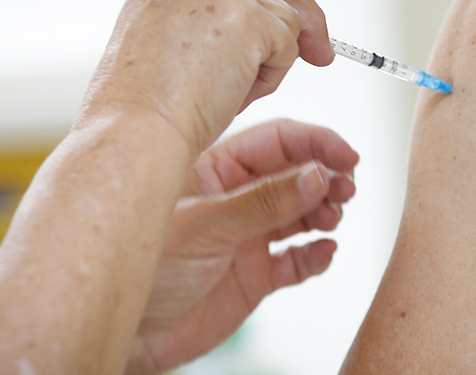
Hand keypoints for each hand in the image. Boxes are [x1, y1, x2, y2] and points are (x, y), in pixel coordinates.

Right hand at [78, 0, 334, 152]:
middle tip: (321, 54)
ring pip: (285, 18)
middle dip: (305, 17)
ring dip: (269, 62)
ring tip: (225, 91)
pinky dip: (272, 78)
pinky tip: (234, 94)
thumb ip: (213, 17)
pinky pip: (289, 46)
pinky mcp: (250, 17)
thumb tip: (277, 20)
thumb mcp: (171, 39)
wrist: (134, 132)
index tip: (290, 24)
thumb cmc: (144, 104)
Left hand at [125, 119, 359, 373]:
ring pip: (301, 214)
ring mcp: (246, 236)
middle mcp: (234, 199)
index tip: (346, 154)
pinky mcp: (254, 275)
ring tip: (333, 219)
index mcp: (213, 169)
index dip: (315, 144)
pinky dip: (315, 254)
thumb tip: (316, 174)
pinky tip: (324, 252)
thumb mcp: (205, 225)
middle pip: (295, 175)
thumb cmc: (143, 268)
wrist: (128, 332)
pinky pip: (296, 260)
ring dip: (324, 212)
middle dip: (326, 177)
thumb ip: (264, 201)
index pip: (275, 142)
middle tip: (347, 187)